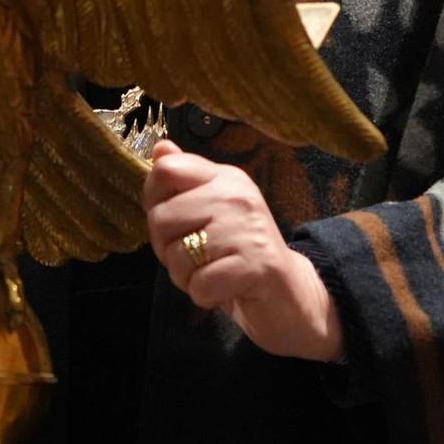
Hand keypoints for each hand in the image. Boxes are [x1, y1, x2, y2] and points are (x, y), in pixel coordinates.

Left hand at [143, 139, 343, 362]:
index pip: (166, 169)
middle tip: (195, 257)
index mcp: (225, 177)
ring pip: (177, 255)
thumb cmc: (240, 252)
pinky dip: (203, 296)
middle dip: (166, 248)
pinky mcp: (256, 266)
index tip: (175, 222)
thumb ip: (183, 183)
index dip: (154, 201)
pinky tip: (223, 290)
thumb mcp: (211, 211)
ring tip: (211, 272)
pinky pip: (199, 285)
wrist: (289, 293)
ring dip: (185, 276)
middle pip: (161, 217)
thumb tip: (160, 148)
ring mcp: (248, 229)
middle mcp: (237, 196)